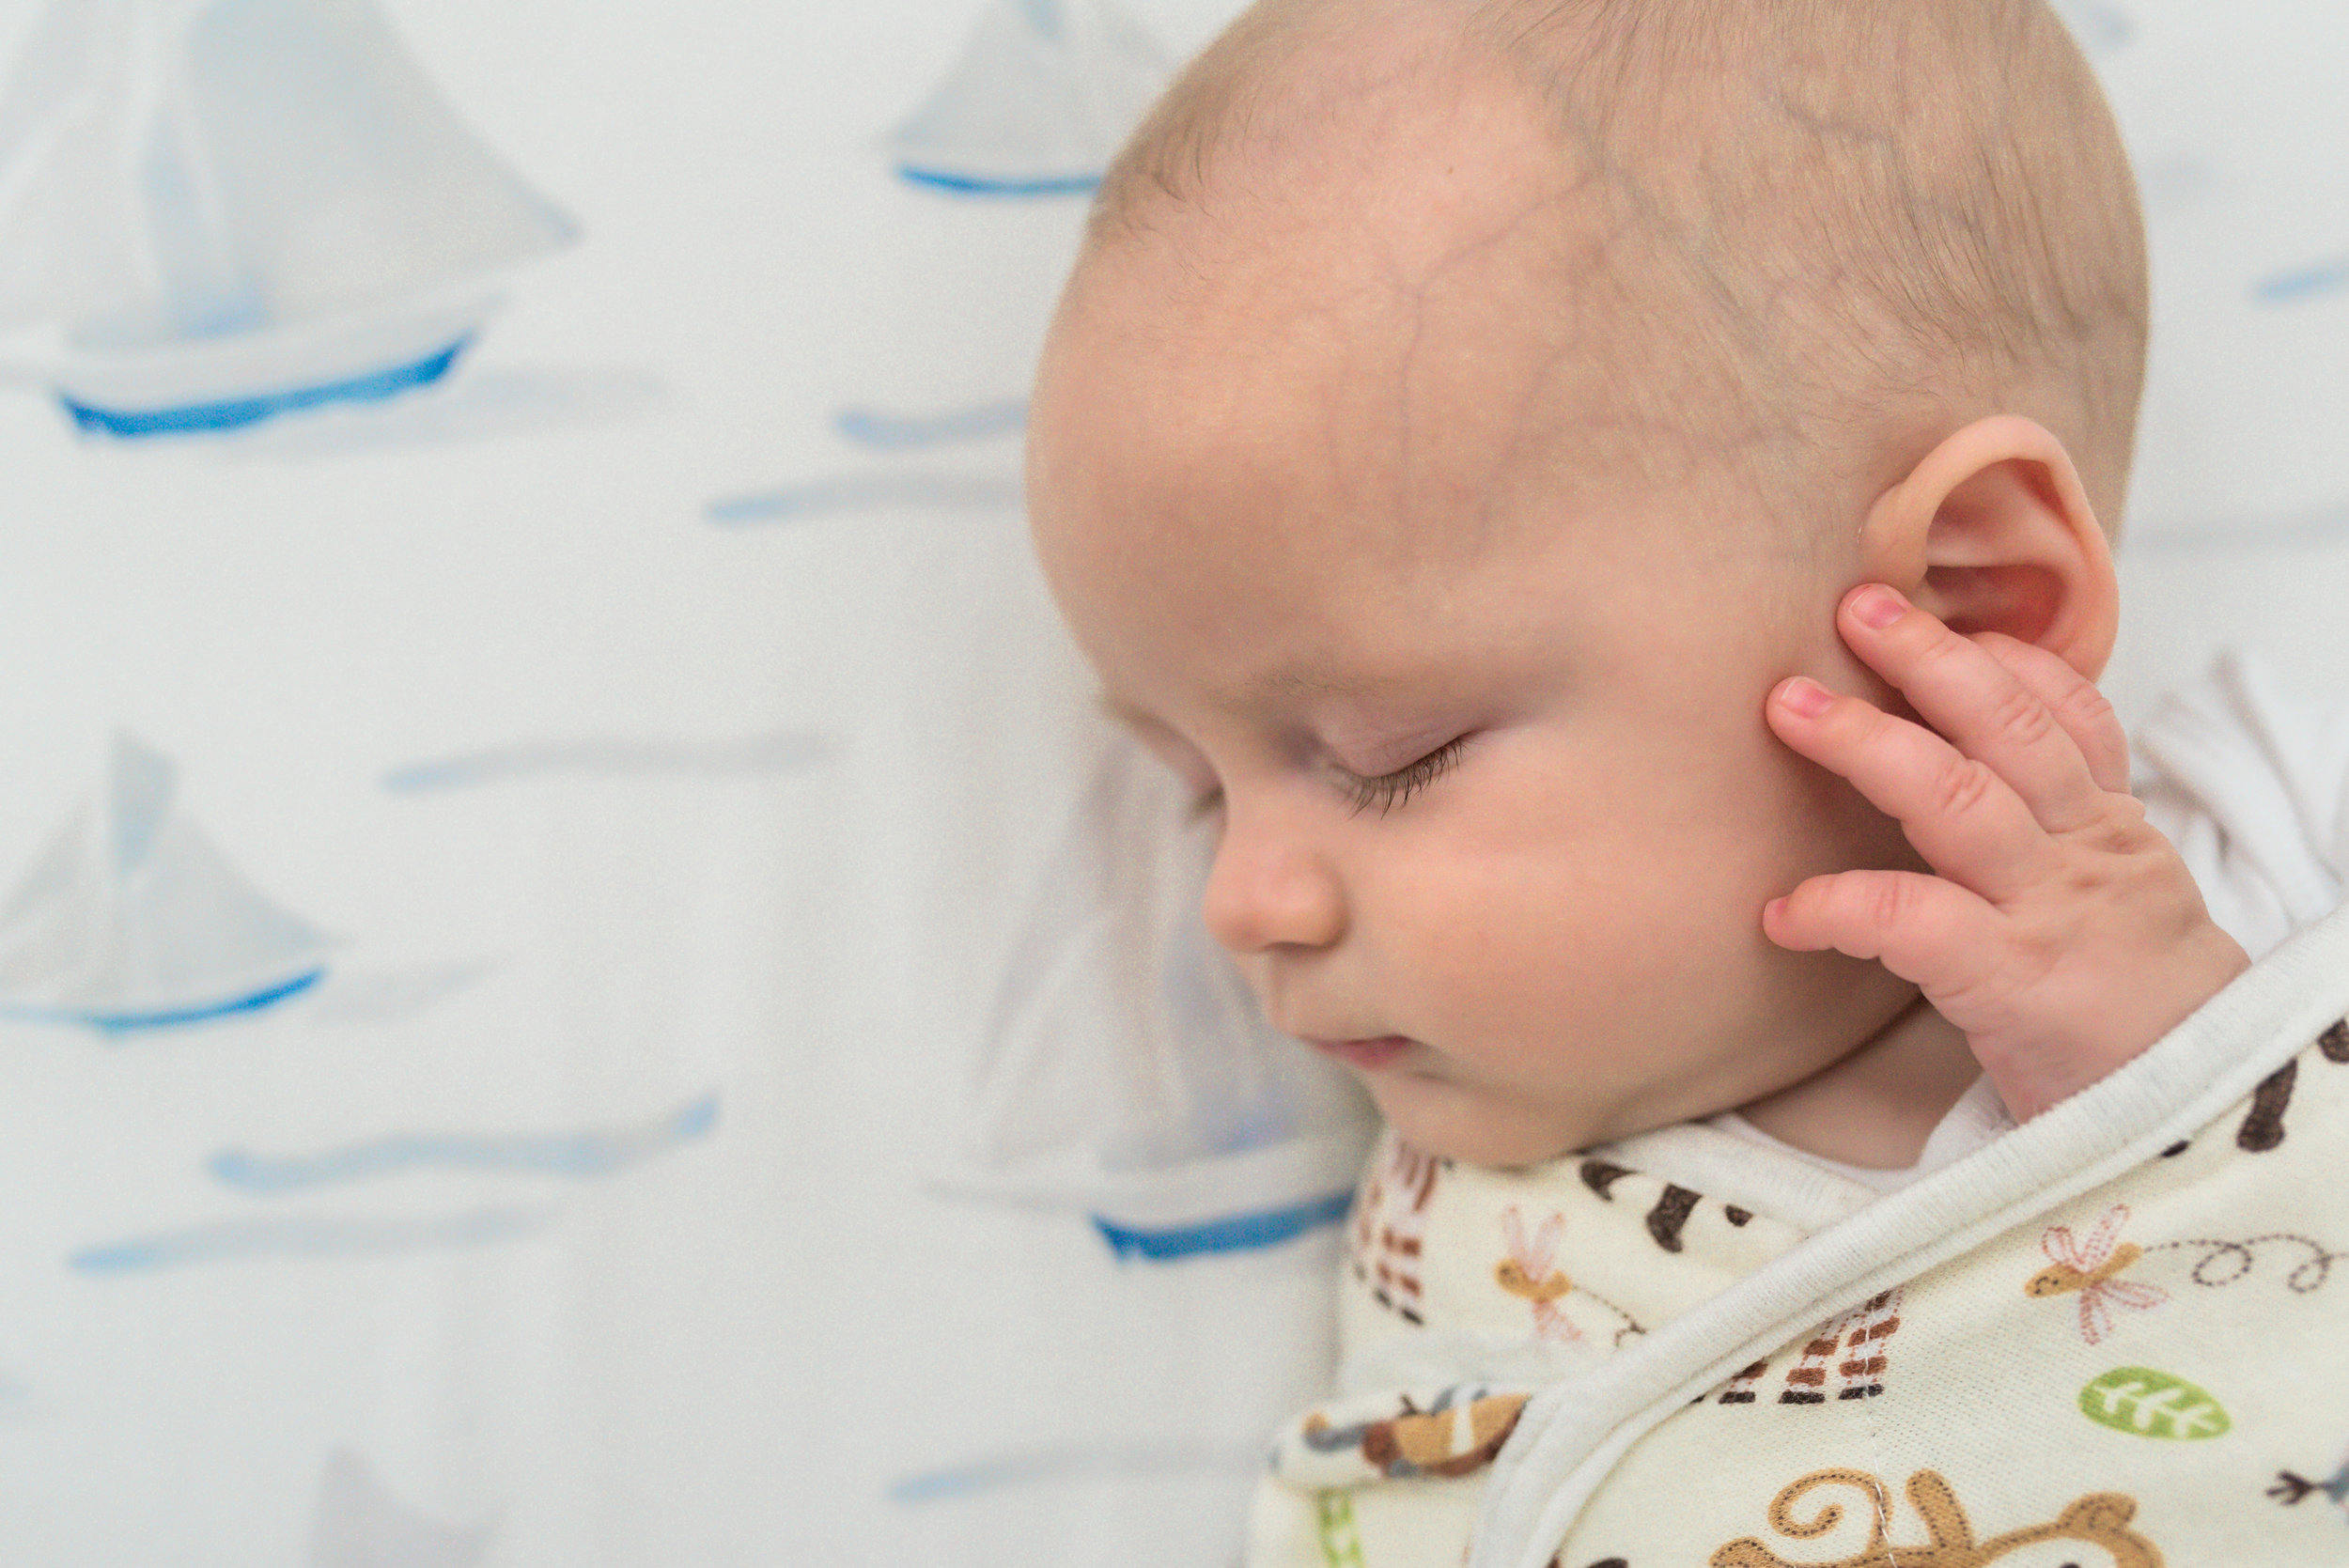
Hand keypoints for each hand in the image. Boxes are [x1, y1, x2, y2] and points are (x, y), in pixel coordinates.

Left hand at [1762, 583, 2250, 1120]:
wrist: (2206, 1124)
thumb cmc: (2138, 1024)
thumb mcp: (2121, 913)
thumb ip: (2061, 847)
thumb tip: (1963, 794)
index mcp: (2112, 833)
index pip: (2075, 718)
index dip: (2012, 659)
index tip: (1948, 619)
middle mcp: (2084, 855)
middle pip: (2008, 730)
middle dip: (1928, 660)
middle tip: (1852, 608)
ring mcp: (2046, 911)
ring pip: (1957, 798)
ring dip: (1867, 743)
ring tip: (1789, 707)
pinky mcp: (2008, 980)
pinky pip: (1909, 920)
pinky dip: (1836, 904)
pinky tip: (1783, 911)